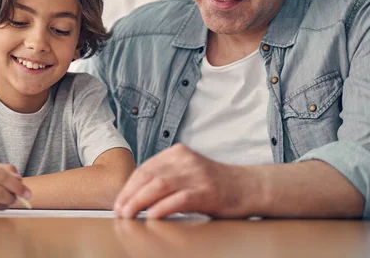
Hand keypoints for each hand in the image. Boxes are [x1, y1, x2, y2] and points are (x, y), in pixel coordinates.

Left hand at [114, 144, 260, 218]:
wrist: (249, 186)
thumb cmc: (215, 183)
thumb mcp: (188, 170)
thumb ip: (167, 175)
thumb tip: (136, 195)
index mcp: (178, 152)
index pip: (145, 168)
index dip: (128, 187)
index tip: (119, 203)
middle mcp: (186, 160)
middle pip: (148, 176)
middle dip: (130, 195)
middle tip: (120, 212)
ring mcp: (197, 175)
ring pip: (159, 186)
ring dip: (139, 202)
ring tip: (129, 215)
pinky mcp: (207, 192)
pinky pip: (179, 199)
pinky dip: (162, 208)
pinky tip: (152, 216)